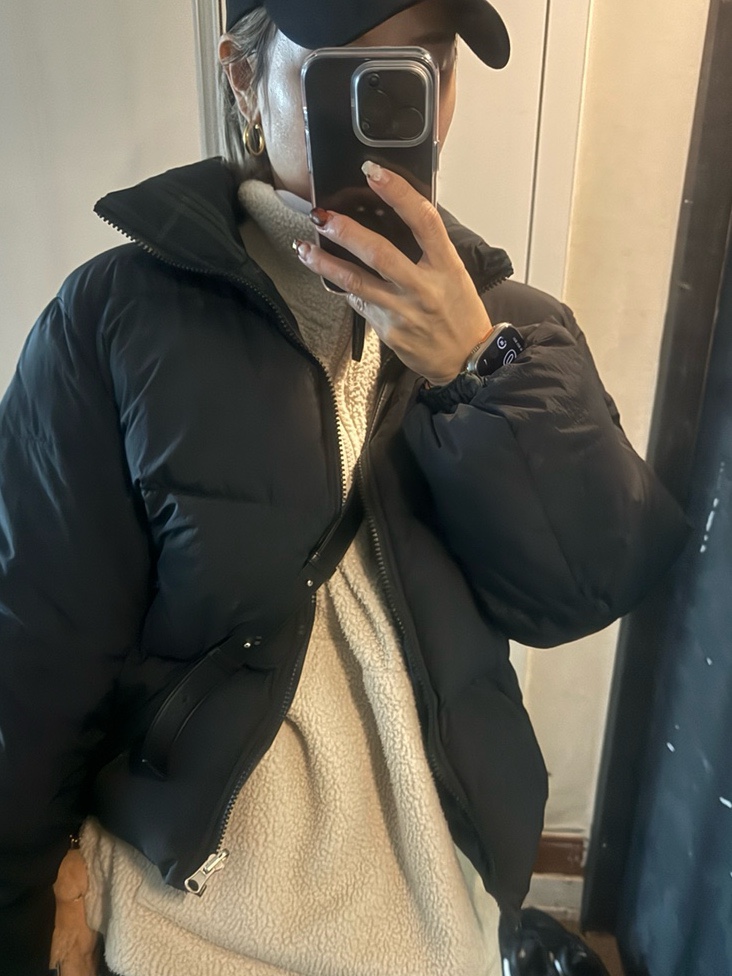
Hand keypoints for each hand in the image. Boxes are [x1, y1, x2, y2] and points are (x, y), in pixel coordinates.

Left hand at [294, 162, 492, 385]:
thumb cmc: (460, 312)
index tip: (374, 172)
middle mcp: (423, 286)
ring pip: (356, 282)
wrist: (465, 359)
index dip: (398, 193)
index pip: (423, 220)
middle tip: (322, 216)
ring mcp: (403, 310)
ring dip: (325, 263)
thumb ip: (429, 247)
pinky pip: (359, 303)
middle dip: (346, 231)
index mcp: (446, 265)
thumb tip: (396, 214)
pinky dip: (342, 287)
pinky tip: (327, 276)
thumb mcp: (454, 273)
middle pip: (379, 253)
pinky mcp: (387, 330)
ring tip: (304, 248)